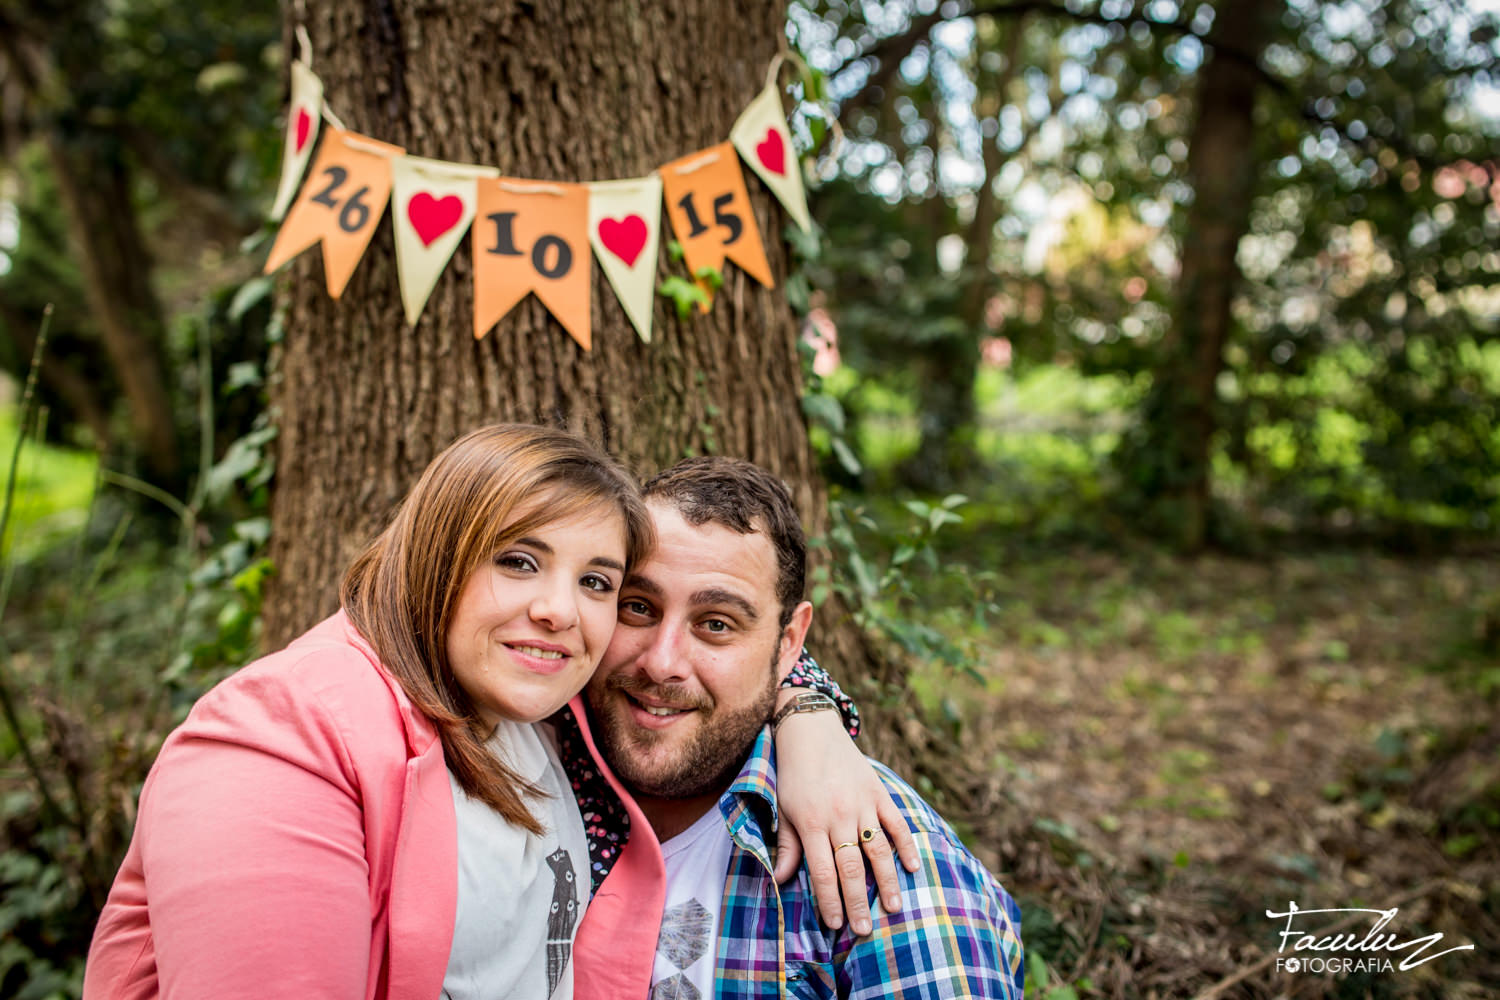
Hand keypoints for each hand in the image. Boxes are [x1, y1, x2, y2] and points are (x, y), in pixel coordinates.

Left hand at [771, 700, 919, 934]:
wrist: (810, 730)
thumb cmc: (793, 774)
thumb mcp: (783, 809)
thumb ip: (787, 845)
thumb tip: (780, 880)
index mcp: (812, 822)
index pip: (823, 871)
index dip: (830, 900)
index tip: (835, 924)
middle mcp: (839, 816)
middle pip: (852, 868)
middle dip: (859, 901)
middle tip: (865, 929)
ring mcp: (862, 804)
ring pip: (878, 850)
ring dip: (887, 882)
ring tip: (894, 908)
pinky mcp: (878, 792)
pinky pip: (897, 823)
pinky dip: (906, 845)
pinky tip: (912, 867)